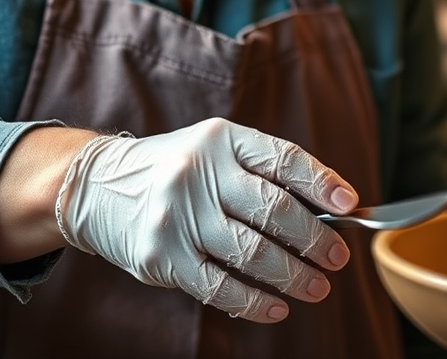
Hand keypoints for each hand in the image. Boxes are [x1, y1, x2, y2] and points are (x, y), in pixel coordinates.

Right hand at [57, 117, 357, 321]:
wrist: (97, 186)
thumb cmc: (174, 168)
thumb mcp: (213, 150)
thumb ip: (260, 173)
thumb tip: (326, 209)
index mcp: (221, 139)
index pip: (282, 159)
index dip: (321, 183)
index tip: (350, 204)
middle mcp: (200, 172)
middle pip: (273, 210)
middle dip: (315, 239)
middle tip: (338, 258)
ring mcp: (179, 215)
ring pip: (253, 253)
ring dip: (293, 276)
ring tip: (317, 288)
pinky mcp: (162, 256)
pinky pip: (220, 286)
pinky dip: (254, 302)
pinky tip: (277, 307)